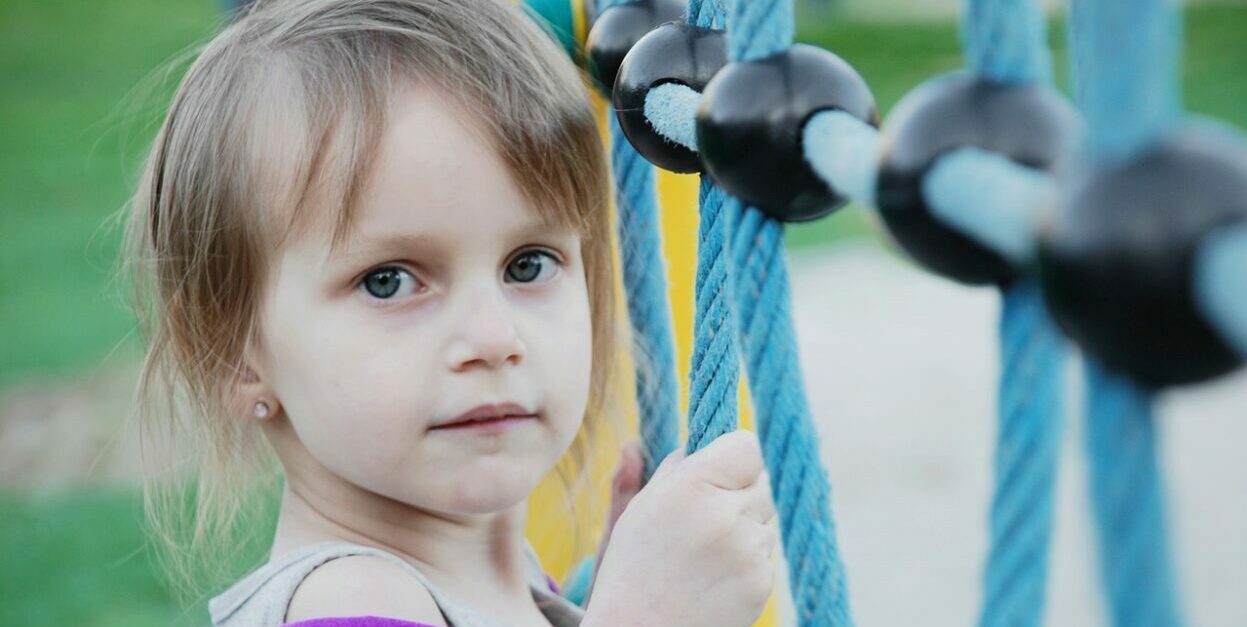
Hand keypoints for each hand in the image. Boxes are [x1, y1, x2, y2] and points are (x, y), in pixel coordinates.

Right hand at [583, 430, 778, 626]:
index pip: (748, 445)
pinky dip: (748, 559)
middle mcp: (725, 514)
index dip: (735, 454)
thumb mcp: (640, 508)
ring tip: (705, 552)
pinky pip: (766, 554)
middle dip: (742, 491)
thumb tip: (695, 441)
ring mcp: (748, 551)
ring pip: (767, 519)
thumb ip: (673, 467)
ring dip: (746, 526)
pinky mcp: (762, 582)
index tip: (722, 469)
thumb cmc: (633, 567)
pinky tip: (715, 575)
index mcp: (691, 487)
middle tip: (709, 513)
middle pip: (763, 481)